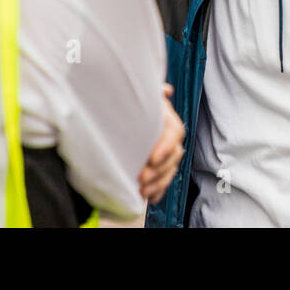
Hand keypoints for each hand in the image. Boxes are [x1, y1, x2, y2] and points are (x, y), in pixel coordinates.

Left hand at [138, 84, 184, 202]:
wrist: (114, 118)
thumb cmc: (129, 104)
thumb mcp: (139, 97)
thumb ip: (153, 94)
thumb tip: (166, 90)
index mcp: (166, 118)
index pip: (174, 132)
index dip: (165, 147)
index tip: (152, 159)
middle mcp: (169, 135)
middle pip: (174, 154)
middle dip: (159, 169)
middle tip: (141, 178)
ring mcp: (165, 153)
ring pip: (170, 169)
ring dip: (159, 182)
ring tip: (142, 191)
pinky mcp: (158, 167)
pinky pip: (164, 181)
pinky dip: (158, 190)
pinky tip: (150, 199)